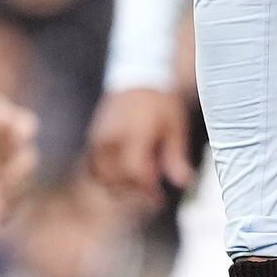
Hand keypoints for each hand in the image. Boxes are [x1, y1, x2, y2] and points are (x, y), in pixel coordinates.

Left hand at [0, 64, 40, 198]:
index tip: (13, 137)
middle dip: (20, 170)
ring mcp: (12, 162)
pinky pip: (9, 194)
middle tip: (8, 180)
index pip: (24, 128)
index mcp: (15, 121)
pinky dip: (7, 208)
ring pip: (21, 181)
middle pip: (27, 159)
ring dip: (15, 194)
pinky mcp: (2, 176)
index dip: (19, 132)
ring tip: (4, 206)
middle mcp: (19, 144)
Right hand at [86, 85, 191, 204]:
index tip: (160, 198)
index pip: (134, 171)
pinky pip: (95, 168)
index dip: (147, 190)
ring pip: (102, 177)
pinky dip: (108, 178)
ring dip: (120, 187)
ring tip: (141, 181)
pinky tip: (127, 175)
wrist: (139, 78)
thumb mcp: (176, 127)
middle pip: (115, 179)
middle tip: (154, 191)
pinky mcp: (93, 139)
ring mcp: (99, 139)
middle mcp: (112, 138)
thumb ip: (176, 156)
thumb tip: (183, 183)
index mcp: (134, 133)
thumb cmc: (162, 103)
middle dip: (135, 190)